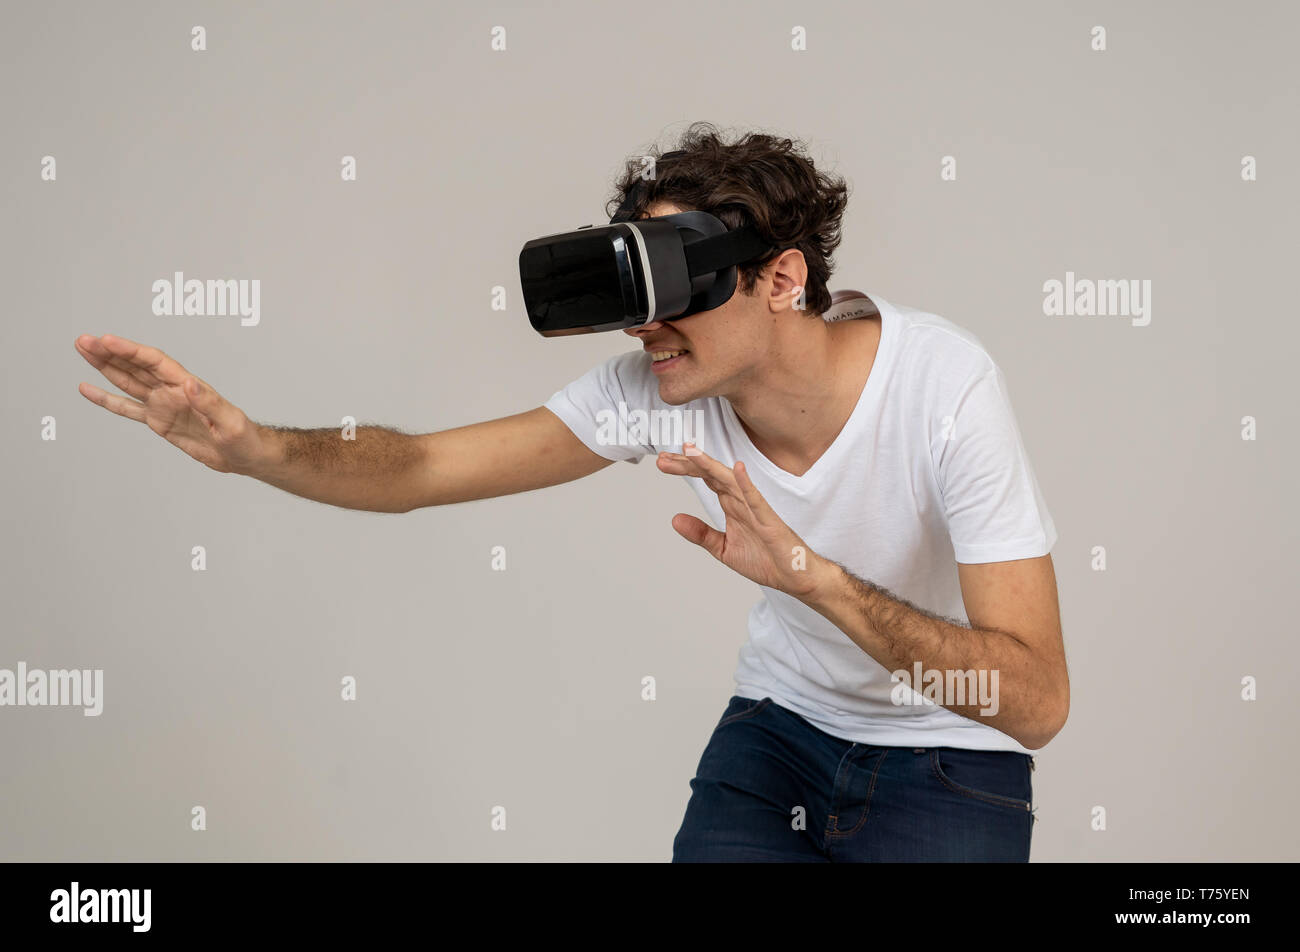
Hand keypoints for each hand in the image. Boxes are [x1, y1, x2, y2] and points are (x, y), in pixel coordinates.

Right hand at [75, 334, 267, 474]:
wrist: (243, 455)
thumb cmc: (243, 437)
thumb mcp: (230, 422)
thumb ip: (209, 403)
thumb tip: (189, 383)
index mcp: (188, 385)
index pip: (154, 362)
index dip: (131, 351)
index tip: (107, 340)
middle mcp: (171, 390)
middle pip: (135, 366)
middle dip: (110, 353)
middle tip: (84, 340)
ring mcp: (163, 404)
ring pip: (127, 381)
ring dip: (105, 367)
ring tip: (83, 350)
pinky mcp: (158, 421)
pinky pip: (127, 408)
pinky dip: (107, 399)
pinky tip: (88, 389)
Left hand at [655, 442, 825, 598]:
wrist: (794, 576)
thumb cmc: (766, 559)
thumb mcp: (723, 549)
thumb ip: (701, 534)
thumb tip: (675, 520)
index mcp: (732, 505)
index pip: (706, 479)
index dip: (685, 469)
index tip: (663, 461)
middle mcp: (741, 501)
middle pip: (711, 475)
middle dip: (688, 464)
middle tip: (664, 457)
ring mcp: (755, 508)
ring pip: (729, 480)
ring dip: (709, 465)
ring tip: (690, 451)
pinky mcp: (768, 520)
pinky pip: (756, 499)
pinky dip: (746, 483)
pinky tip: (736, 469)